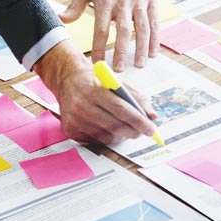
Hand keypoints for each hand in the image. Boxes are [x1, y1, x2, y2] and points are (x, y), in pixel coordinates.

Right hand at [33, 41, 156, 143]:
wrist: (67, 80)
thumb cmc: (95, 81)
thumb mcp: (116, 82)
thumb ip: (136, 97)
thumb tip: (152, 116)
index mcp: (94, 89)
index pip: (121, 109)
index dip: (138, 121)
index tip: (151, 128)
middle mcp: (82, 105)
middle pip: (114, 126)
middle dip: (133, 131)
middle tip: (143, 131)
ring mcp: (74, 119)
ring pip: (106, 136)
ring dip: (121, 135)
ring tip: (125, 128)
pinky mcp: (70, 130)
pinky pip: (95, 141)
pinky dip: (107, 137)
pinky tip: (108, 128)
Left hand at [60, 0, 154, 70]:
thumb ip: (75, 6)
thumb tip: (61, 20)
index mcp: (105, 0)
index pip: (101, 29)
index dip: (100, 47)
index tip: (97, 63)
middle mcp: (123, 2)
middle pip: (123, 32)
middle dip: (122, 52)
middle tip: (119, 70)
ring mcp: (139, 1)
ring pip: (142, 29)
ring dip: (140, 48)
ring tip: (138, 65)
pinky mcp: (150, 0)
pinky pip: (154, 22)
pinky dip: (155, 38)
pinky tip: (153, 51)